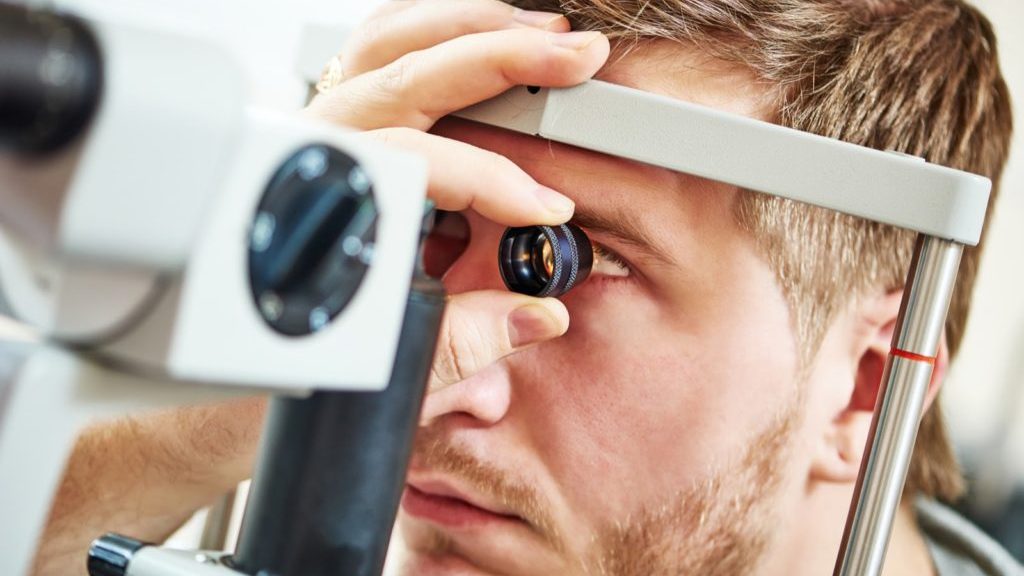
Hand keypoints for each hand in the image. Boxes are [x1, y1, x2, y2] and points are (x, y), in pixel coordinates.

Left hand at [307, 0, 609, 392]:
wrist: (227, 349)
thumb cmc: (286, 352)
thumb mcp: (379, 361)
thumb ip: (463, 341)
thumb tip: (540, 315)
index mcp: (321, 200)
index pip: (423, 164)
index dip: (497, 182)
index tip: (548, 209)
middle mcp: (312, 148)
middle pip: (408, 71)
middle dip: (502, 56)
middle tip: (575, 56)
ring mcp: (315, 124)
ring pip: (389, 41)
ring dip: (470, 26)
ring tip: (541, 31)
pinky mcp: (326, 121)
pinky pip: (374, 49)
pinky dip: (430, 28)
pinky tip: (477, 30)